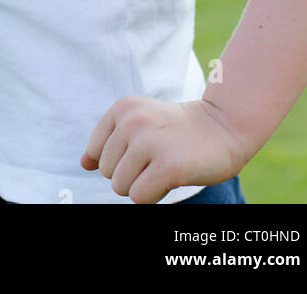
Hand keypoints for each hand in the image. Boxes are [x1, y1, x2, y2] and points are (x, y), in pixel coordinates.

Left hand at [80, 97, 247, 203]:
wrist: (223, 126)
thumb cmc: (178, 130)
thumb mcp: (139, 124)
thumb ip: (108, 142)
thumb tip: (83, 163)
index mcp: (122, 109)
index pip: (95, 153)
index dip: (119, 161)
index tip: (143, 151)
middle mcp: (132, 122)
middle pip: (107, 172)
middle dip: (130, 175)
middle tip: (157, 158)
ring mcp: (148, 143)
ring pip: (120, 187)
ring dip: (142, 186)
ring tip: (164, 166)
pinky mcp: (166, 166)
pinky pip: (139, 197)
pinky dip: (154, 196)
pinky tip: (171, 177)